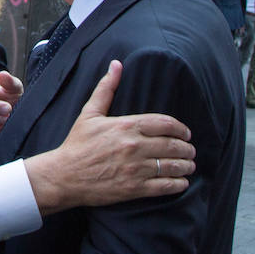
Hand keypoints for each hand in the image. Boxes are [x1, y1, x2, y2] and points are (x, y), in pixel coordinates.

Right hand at [25, 60, 195, 213]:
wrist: (64, 176)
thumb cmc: (77, 144)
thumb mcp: (89, 113)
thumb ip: (106, 89)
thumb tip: (116, 65)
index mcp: (126, 126)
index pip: (165, 124)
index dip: (181, 129)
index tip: (185, 133)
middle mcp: (134, 146)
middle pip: (173, 145)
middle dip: (186, 148)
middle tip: (190, 151)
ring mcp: (135, 168)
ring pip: (171, 166)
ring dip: (185, 166)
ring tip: (189, 166)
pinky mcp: (134, 188)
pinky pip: (164, 186)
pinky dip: (177, 184)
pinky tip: (181, 182)